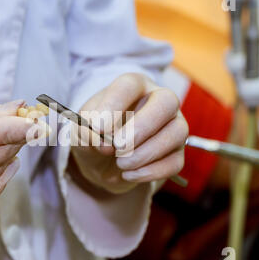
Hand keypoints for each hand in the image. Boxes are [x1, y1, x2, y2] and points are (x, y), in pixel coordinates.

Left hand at [71, 73, 188, 193]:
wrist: (102, 162)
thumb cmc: (95, 136)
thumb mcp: (81, 132)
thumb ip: (86, 133)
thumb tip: (101, 142)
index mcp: (133, 86)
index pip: (130, 85)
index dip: (114, 105)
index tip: (98, 127)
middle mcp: (159, 101)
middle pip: (166, 102)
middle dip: (141, 127)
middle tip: (118, 146)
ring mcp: (173, 126)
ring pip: (176, 133)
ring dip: (145, 153)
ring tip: (120, 163)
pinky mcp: (177, 153)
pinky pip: (175, 162)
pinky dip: (150, 171)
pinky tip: (129, 174)